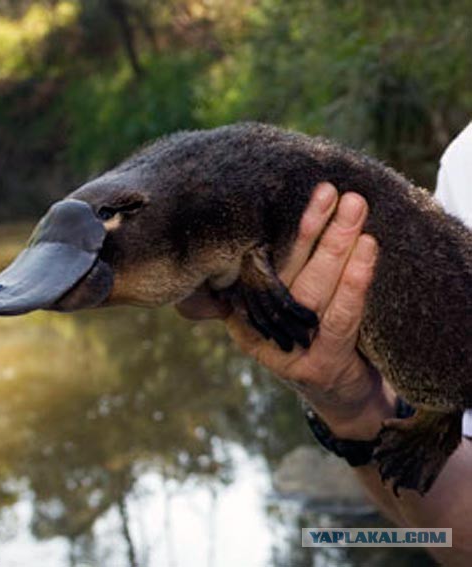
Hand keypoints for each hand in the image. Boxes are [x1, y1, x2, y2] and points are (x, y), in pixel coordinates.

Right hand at [227, 183, 395, 438]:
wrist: (338, 398)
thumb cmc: (313, 338)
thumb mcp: (283, 309)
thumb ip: (269, 278)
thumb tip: (267, 227)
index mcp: (248, 309)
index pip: (261, 262)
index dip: (284, 230)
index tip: (298, 195)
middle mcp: (262, 327)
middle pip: (287, 270)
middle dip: (311, 227)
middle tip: (331, 190)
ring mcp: (290, 348)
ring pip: (314, 287)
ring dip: (335, 244)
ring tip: (354, 207)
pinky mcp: (322, 364)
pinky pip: (340, 317)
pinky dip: (354, 283)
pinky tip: (367, 249)